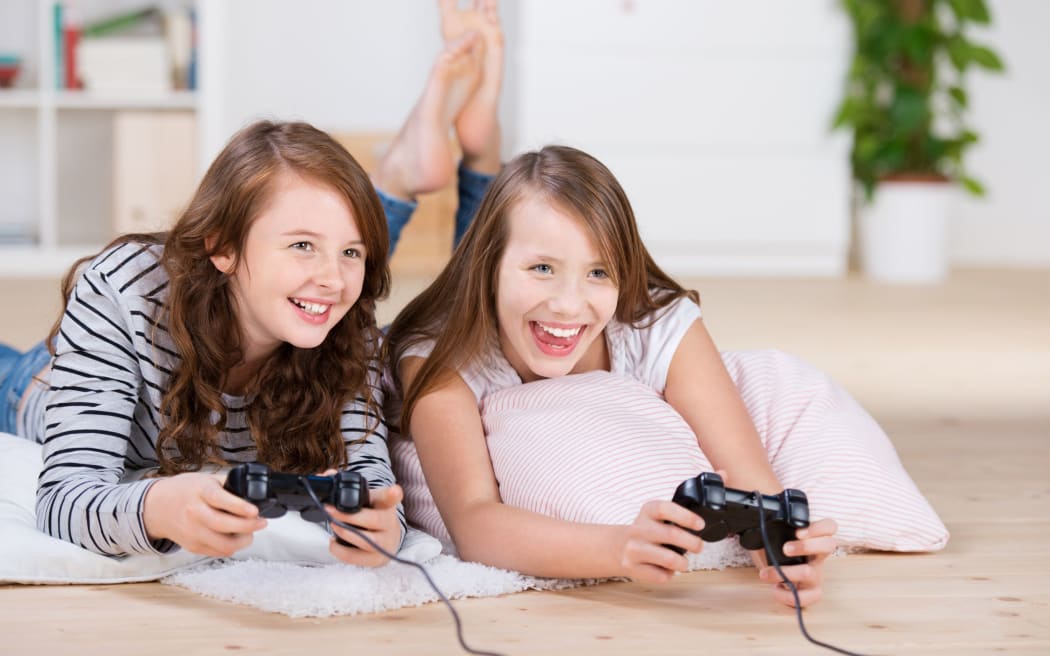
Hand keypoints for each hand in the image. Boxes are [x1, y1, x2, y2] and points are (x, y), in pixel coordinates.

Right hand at [143, 472, 266, 556]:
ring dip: (243, 540)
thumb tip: (253, 490)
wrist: (156, 507)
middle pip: (224, 526)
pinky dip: (231, 547)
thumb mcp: (206, 479)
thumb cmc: (185, 491)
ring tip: (250, 531)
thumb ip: (228, 484)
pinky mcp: (192, 546)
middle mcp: (194, 513)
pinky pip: (218, 552)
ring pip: (224, 545)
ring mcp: (192, 532)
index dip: (239, 507)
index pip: (220, 500)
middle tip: (261, 522)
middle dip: (249, 526)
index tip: (255, 511)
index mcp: (200, 492)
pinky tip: (235, 537)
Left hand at [328, 484, 404, 567]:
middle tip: (330, 511)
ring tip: (333, 526)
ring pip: (366, 540)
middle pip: (374, 520)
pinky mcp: (376, 559)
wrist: (385, 538)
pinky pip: (356, 557)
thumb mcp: (361, 499)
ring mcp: (385, 543)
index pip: (390, 498)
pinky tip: (334, 542)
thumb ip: (342, 485)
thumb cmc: (369, 515)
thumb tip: (325, 476)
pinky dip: (340, 550)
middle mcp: (389, 523)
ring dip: (344, 532)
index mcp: (385, 504)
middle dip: (349, 516)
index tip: (394, 491)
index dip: (392, 495)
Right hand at [614, 499, 704, 583]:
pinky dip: (669, 574)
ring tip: (683, 563)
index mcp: (647, 512)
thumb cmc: (645, 533)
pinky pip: (660, 576)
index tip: (700, 524)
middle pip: (671, 534)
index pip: (665, 509)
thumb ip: (673, 518)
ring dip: (683, 563)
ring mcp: (634, 549)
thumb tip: (699, 529)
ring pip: (669, 559)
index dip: (686, 516)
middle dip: (693, 543)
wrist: (617, 547)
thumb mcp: (654, 517)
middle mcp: (638, 529)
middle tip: (699, 546)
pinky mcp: (632, 568)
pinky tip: (666, 570)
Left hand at [756, 518, 838, 607]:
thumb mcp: (776, 535)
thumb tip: (756, 525)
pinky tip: (777, 589)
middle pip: (829, 545)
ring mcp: (816, 574)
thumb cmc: (778, 551)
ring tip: (767, 574)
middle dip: (805, 546)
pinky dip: (788, 596)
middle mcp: (818, 555)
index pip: (829, 526)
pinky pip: (807, 598)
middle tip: (785, 549)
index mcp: (813, 537)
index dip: (818, 528)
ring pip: (811, 573)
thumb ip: (773, 528)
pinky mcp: (811, 592)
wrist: (777, 573)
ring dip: (786, 573)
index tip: (798, 532)